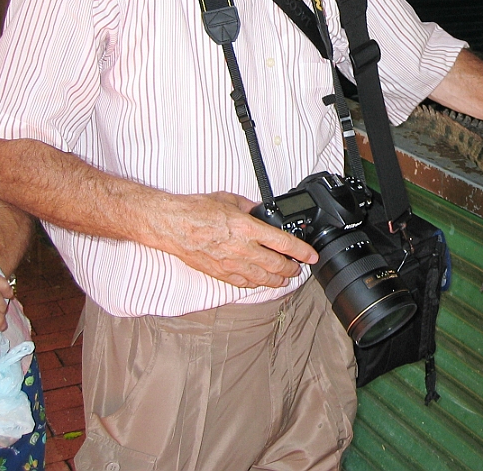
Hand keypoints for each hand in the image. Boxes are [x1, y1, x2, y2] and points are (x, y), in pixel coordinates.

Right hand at [161, 191, 319, 288]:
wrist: (171, 224)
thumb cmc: (196, 210)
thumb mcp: (229, 199)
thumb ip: (249, 207)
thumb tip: (260, 211)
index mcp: (247, 228)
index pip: (284, 243)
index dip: (302, 251)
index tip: (311, 256)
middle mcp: (242, 248)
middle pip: (276, 265)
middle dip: (291, 269)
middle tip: (297, 268)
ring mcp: (230, 263)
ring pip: (261, 278)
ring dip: (276, 280)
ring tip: (284, 278)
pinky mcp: (219, 272)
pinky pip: (242, 283)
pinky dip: (255, 283)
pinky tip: (260, 281)